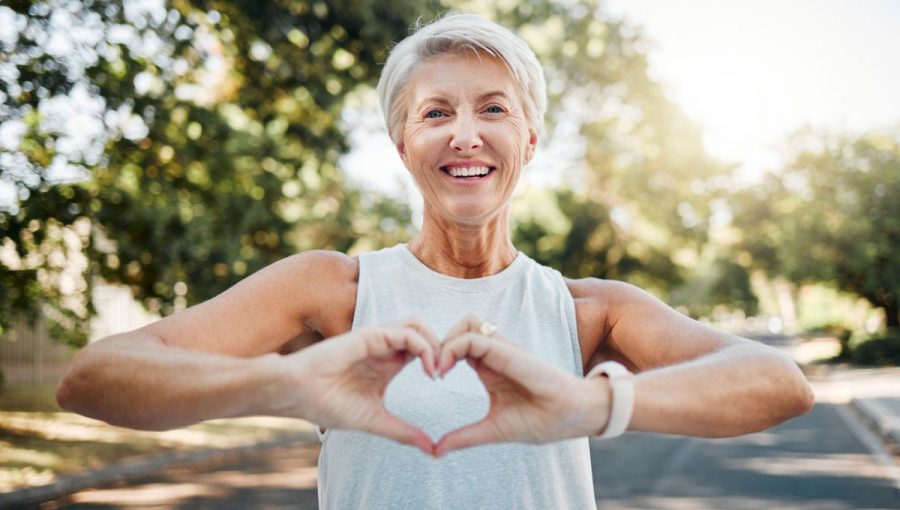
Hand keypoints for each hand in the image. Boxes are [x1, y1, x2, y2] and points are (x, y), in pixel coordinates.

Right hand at [282, 317, 439, 454]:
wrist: (297, 394)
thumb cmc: (328, 404)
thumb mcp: (375, 420)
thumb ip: (404, 431)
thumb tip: (432, 449)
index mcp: (388, 362)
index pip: (424, 349)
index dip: (440, 360)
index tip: (443, 382)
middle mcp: (386, 347)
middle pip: (426, 332)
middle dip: (444, 348)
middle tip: (445, 373)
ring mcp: (378, 339)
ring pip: (419, 325)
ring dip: (435, 344)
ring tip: (436, 371)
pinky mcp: (370, 336)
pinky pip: (406, 333)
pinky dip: (423, 347)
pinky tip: (427, 369)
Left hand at [433, 315, 610, 456]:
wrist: (573, 417)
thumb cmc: (541, 421)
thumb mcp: (492, 429)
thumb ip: (464, 437)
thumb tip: (436, 451)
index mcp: (489, 368)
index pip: (458, 346)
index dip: (440, 356)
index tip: (431, 378)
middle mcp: (495, 354)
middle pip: (460, 328)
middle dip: (438, 343)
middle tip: (430, 370)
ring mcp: (502, 350)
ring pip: (466, 323)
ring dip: (446, 340)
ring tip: (437, 368)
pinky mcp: (508, 351)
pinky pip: (475, 337)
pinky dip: (454, 347)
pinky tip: (445, 369)